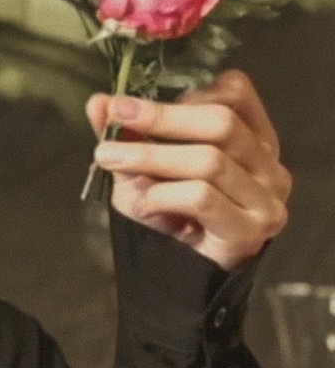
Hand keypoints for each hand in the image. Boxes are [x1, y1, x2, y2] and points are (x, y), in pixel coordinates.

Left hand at [86, 69, 291, 271]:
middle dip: (161, 117)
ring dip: (149, 156)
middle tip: (115, 116)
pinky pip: (202, 198)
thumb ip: (125, 135)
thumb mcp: (141, 169)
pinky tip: (143, 204)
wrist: (175, 277)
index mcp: (252, 140)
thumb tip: (97, 102)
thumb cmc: (167, 217)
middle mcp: (268, 166)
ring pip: (209, 161)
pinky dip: (163, 195)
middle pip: (222, 123)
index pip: (237, 94)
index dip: (190, 90)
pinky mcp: (251, 231)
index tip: (140, 100)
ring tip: (109, 158)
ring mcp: (266, 200)